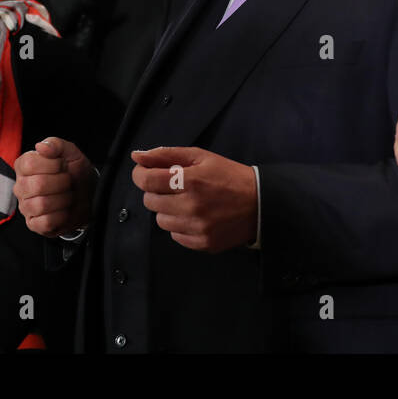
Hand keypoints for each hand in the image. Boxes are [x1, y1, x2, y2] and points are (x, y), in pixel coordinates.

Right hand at [14, 137, 95, 236]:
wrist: (88, 195)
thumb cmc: (75, 173)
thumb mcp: (70, 153)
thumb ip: (56, 144)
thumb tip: (40, 146)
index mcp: (24, 166)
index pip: (30, 164)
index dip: (53, 165)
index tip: (62, 165)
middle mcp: (21, 186)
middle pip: (37, 185)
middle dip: (62, 182)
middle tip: (68, 181)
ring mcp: (25, 207)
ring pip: (41, 204)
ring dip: (63, 199)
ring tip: (67, 195)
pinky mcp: (34, 224)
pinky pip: (45, 222)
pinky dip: (61, 215)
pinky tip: (65, 209)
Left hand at [131, 146, 256, 251]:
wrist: (261, 202)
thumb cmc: (229, 176)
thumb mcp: (201, 157)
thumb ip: (166, 155)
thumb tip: (137, 156)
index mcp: (190, 180)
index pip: (146, 180)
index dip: (141, 174)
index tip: (146, 172)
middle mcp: (191, 206)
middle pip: (150, 201)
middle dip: (156, 191)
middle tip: (172, 186)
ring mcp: (197, 228)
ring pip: (161, 221)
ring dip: (167, 210)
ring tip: (185, 201)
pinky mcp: (203, 243)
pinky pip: (175, 236)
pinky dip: (180, 226)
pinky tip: (194, 216)